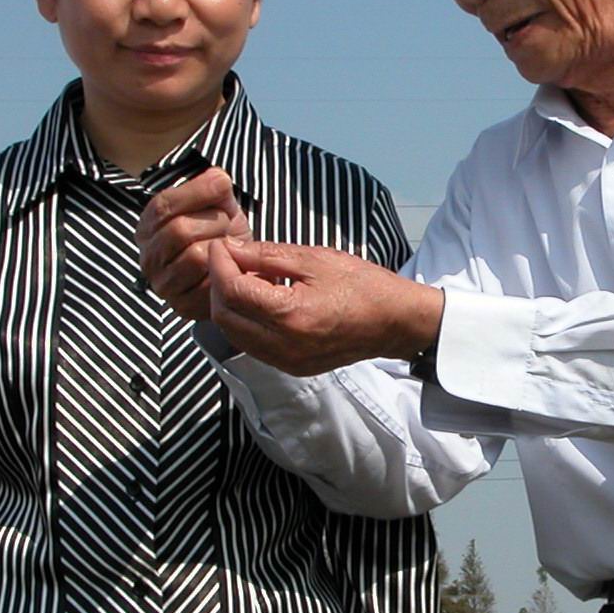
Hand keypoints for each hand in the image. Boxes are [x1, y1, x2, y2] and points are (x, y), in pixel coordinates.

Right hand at [139, 168, 252, 321]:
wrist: (237, 267)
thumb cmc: (221, 232)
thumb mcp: (217, 202)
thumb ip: (214, 186)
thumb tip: (218, 179)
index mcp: (148, 226)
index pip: (163, 205)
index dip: (196, 191)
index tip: (222, 185)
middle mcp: (148, 256)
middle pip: (179, 231)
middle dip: (214, 222)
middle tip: (227, 224)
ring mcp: (163, 284)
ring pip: (196, 257)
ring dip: (222, 248)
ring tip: (228, 245)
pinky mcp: (183, 305)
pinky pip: (210, 283)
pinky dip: (227, 271)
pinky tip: (229, 266)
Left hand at [204, 239, 444, 376]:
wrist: (395, 322)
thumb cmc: (363, 285)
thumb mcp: (315, 259)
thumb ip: (267, 255)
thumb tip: (230, 249)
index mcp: (291, 315)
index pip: (233, 291)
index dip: (219, 264)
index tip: (221, 245)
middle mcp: (284, 346)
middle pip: (224, 317)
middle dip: (218, 284)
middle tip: (229, 259)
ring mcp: (287, 362)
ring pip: (234, 334)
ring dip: (230, 304)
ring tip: (248, 277)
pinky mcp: (292, 367)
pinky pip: (252, 345)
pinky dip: (246, 321)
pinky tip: (263, 299)